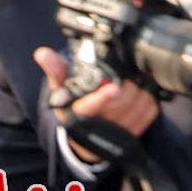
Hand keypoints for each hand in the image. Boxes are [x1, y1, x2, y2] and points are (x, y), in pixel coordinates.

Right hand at [33, 46, 160, 137]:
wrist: (85, 137)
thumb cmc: (71, 106)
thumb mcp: (59, 89)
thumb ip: (54, 69)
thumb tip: (42, 53)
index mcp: (77, 114)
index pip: (91, 106)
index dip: (104, 97)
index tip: (114, 88)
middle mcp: (99, 127)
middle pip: (122, 102)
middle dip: (126, 85)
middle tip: (124, 74)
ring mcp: (120, 132)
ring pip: (139, 106)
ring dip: (139, 91)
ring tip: (132, 82)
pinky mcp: (136, 133)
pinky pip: (149, 113)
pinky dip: (149, 100)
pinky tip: (140, 94)